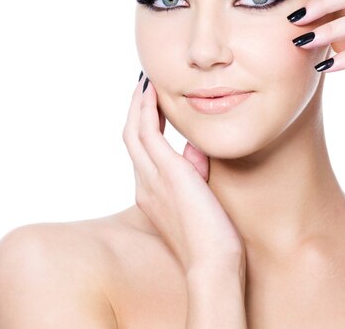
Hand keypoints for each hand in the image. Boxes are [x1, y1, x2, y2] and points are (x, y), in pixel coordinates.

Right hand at [122, 75, 245, 273]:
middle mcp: (145, 183)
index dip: (144, 125)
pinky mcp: (166, 172)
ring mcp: (151, 178)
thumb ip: (194, 173)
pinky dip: (148, 109)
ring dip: (139, 104)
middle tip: (144, 85)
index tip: (152, 105)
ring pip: (134, 130)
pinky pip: (148, 132)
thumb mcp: (200, 199)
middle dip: (136, 109)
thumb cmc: (212, 237)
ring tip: (147, 82)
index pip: (141, 151)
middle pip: (131, 136)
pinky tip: (154, 92)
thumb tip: (194, 150)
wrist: (213, 263)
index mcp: (150, 192)